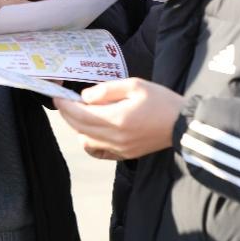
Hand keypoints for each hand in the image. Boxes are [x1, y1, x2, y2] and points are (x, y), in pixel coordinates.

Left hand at [53, 78, 186, 160]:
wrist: (182, 124)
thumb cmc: (160, 100)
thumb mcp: (134, 85)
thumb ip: (106, 90)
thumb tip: (85, 97)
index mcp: (117, 119)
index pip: (81, 114)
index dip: (65, 105)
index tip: (57, 95)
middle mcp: (115, 137)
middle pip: (80, 128)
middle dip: (67, 114)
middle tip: (61, 101)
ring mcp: (119, 149)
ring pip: (86, 141)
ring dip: (77, 127)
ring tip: (79, 112)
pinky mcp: (124, 155)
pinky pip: (98, 151)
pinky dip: (88, 141)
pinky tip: (90, 130)